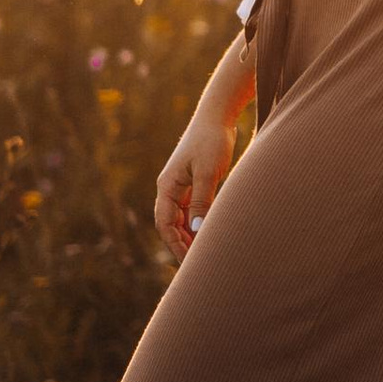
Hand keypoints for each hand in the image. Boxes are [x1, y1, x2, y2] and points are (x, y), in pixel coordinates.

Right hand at [153, 101, 238, 260]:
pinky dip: (197, 223)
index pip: (165, 224)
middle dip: (181, 244)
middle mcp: (170, 188)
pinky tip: (208, 233)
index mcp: (167, 186)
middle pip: (171, 224)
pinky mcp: (193, 182)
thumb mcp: (208, 172)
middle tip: (196, 264)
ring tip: (203, 253)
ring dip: (189, 235)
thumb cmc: (211, 141)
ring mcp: (181, 185)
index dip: (175, 244)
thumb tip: (197, 230)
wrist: (217, 116)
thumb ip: (202, 201)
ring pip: (181, 218)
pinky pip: (191, 209)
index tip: (188, 261)